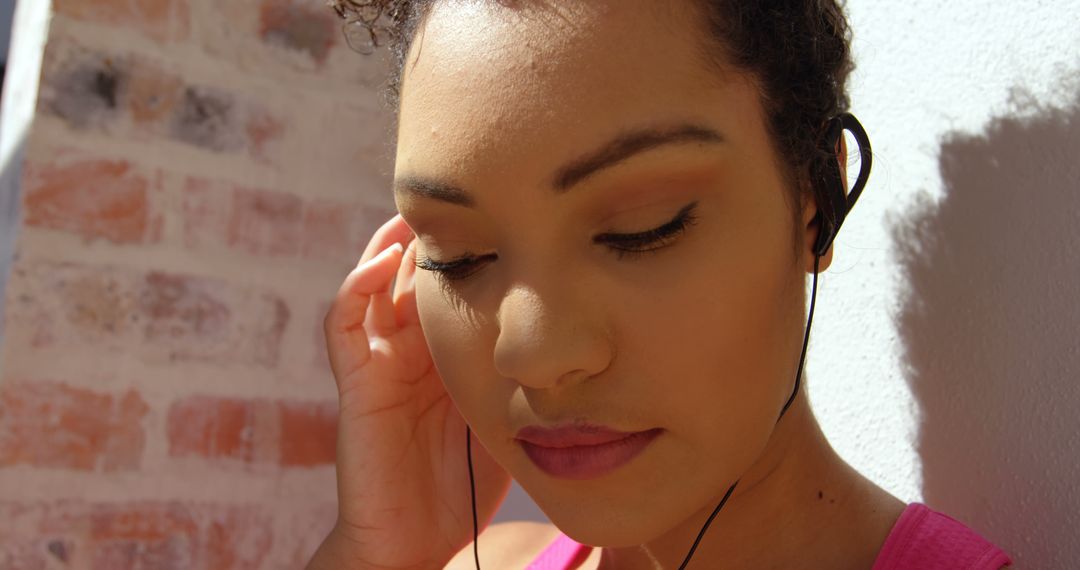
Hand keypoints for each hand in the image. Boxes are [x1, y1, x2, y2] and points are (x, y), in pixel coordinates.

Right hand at [309, 215, 510, 569]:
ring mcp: (381, 362)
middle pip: (414, 274)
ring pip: (375, 283)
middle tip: (464, 190)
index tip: (505, 210)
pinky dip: (357, 287)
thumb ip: (524, 371)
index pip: (454, 285)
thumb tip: (573, 337)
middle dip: (434, 234)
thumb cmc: (469, 484)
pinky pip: (344, 324)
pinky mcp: (356, 383)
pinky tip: (383, 262)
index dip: (472, 248)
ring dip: (391, 245)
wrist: (419, 540)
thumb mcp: (508, 410)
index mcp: (448, 352)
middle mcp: (412, 349)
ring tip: (417, 210)